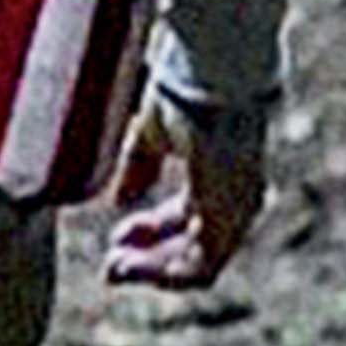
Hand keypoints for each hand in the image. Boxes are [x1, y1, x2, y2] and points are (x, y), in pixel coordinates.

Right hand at [102, 99, 266, 291]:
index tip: (114, 238)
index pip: (188, 218)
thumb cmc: (183, 87)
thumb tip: (120, 201)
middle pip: (194, 247)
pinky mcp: (231, 217)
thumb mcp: (151, 133)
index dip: (149, 232)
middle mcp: (236, 196)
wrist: (207, 72)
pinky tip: (132, 267)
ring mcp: (237, 209)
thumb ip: (138, 167)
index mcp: (220, 172)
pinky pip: (200, 267)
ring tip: (113, 270)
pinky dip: (164, 273)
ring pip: (197, 264)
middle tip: (109, 269)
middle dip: (148, 261)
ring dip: (152, 271)